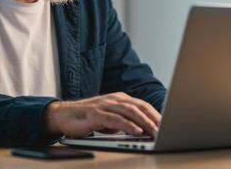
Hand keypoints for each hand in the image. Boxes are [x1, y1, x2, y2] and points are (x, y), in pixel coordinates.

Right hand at [44, 92, 160, 137]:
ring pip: (130, 111)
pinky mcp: (96, 114)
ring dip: (144, 122)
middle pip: (139, 106)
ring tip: (155, 131)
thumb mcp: (109, 119)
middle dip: (154, 118)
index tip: (167, 124)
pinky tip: (136, 131)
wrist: (63, 115)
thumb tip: (141, 131)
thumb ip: (124, 122)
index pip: (142, 105)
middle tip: (165, 129)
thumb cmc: (87, 118)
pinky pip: (115, 119)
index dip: (155, 114)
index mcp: (119, 99)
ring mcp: (105, 105)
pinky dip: (128, 125)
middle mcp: (114, 99)